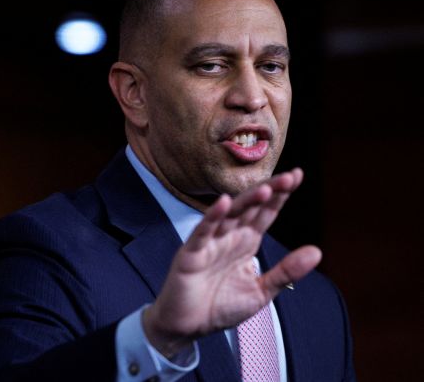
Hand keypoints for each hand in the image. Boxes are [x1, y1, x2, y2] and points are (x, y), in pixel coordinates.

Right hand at [141, 168, 321, 357]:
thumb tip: (317, 251)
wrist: (187, 327)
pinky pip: (203, 232)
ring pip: (229, 215)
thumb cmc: (220, 307)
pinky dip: (213, 217)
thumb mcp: (261, 292)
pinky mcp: (191, 254)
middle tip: (289, 177)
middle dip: (269, 191)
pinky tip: (224, 203)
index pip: (266, 214)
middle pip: (250, 208)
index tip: (297, 176)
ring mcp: (209, 243)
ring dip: (246, 201)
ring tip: (265, 189)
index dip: (280, 196)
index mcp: (246, 243)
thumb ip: (286, 271)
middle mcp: (229, 237)